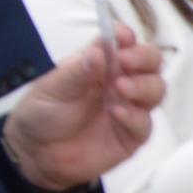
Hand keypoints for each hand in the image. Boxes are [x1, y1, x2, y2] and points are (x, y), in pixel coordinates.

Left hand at [1, 29, 164, 192]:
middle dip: (144, 58)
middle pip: (150, 62)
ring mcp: (129, 107)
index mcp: (100, 65)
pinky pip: (145, 123)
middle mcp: (120, 82)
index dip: (126, 37)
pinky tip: (117, 114)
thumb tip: (99, 51)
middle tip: (126, 62)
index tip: (122, 36)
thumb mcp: (51, 88)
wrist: (36, 156)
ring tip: (121, 89)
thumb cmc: (41, 114)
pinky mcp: (132, 134)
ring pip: (156, 89)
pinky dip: (135, 116)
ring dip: (144, 86)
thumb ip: (76, 72)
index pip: (122, 44)